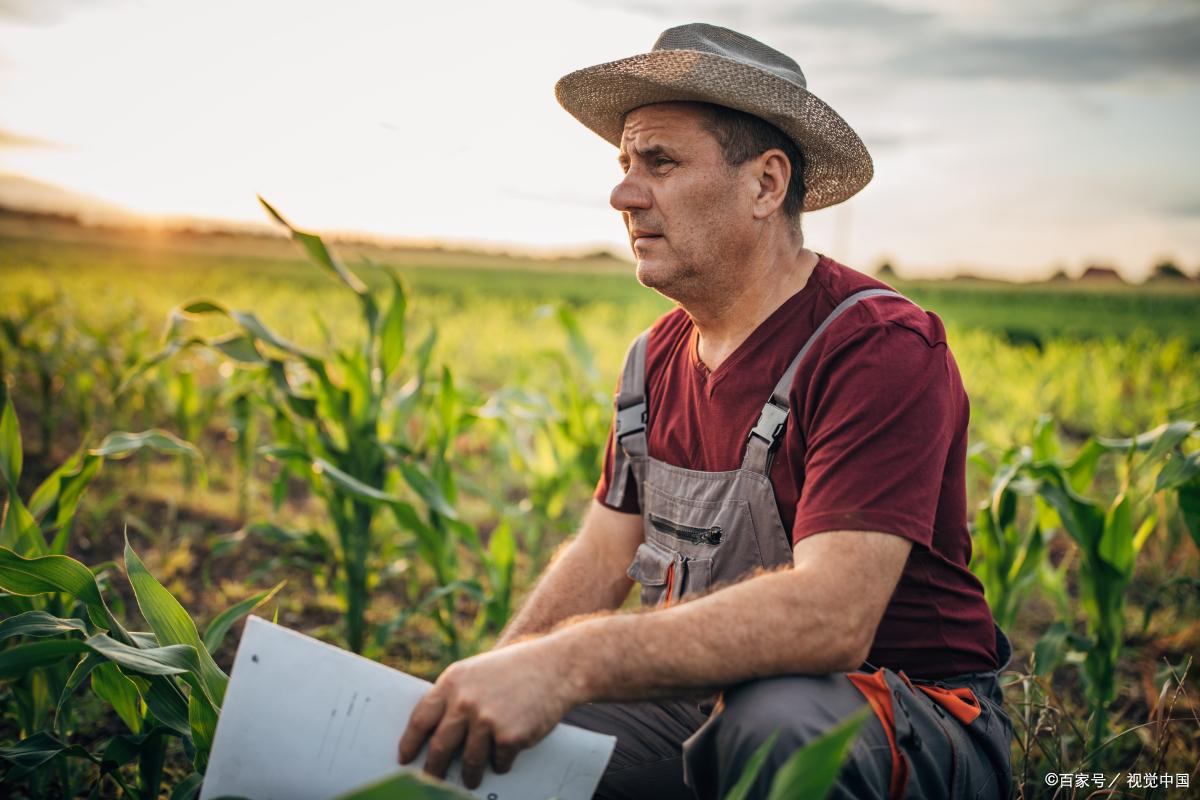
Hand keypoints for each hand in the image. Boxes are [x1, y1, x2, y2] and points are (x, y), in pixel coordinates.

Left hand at [397, 635, 580, 789]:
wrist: (558, 666)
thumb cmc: (517, 669)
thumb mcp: (479, 672)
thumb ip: (457, 696)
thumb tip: (436, 733)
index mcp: (453, 682)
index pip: (420, 719)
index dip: (410, 743)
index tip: (404, 758)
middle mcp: (465, 701)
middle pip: (440, 747)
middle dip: (433, 769)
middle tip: (431, 780)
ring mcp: (487, 720)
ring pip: (470, 761)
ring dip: (469, 774)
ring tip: (470, 780)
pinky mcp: (509, 737)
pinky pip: (499, 762)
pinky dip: (501, 764)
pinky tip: (505, 759)